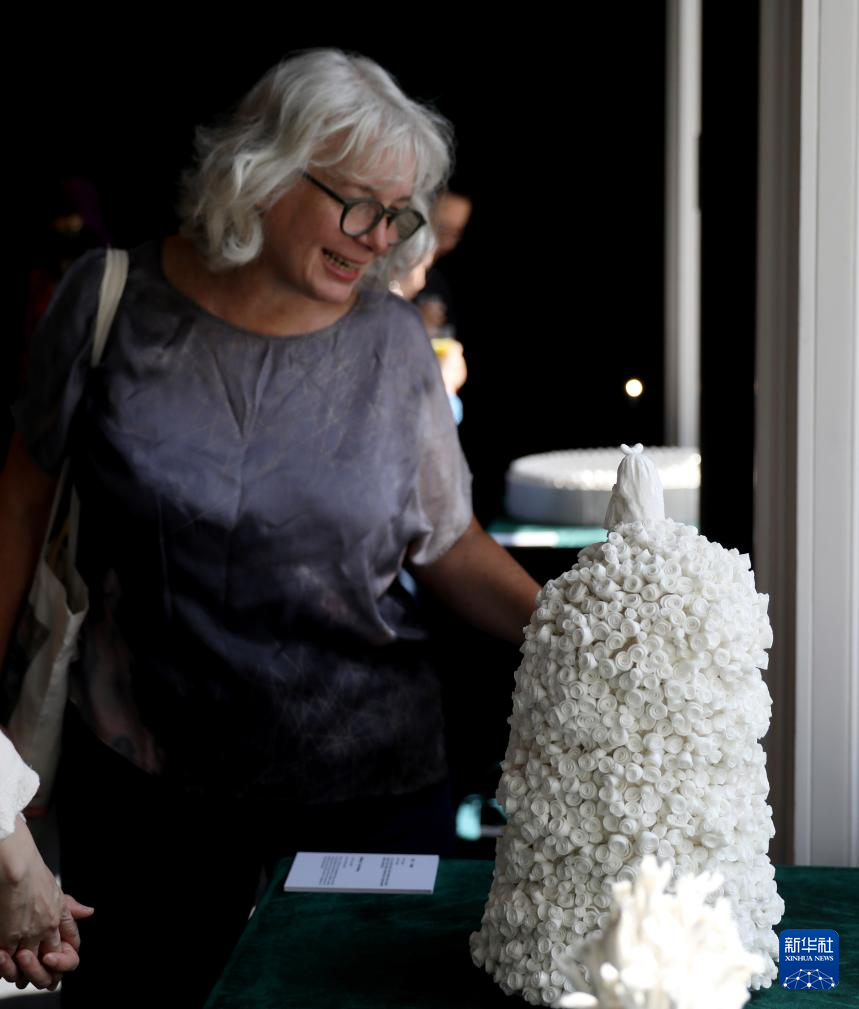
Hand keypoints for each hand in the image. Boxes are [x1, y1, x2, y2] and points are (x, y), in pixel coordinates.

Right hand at [0, 816, 93, 988]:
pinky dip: (5, 964)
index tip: (53, 955)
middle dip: (43, 969)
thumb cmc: (30, 871)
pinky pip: (8, 963)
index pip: (72, 944)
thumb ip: (69, 906)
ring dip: (21, 969)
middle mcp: (47, 927)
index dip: (65, 955)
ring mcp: (28, 935)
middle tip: (31, 965)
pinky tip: (3, 958)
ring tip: (14, 961)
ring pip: (28, 966)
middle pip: (53, 961)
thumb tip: (89, 912)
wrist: (14, 864)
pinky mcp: (8, 939)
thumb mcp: (55, 888)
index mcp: (60, 915)